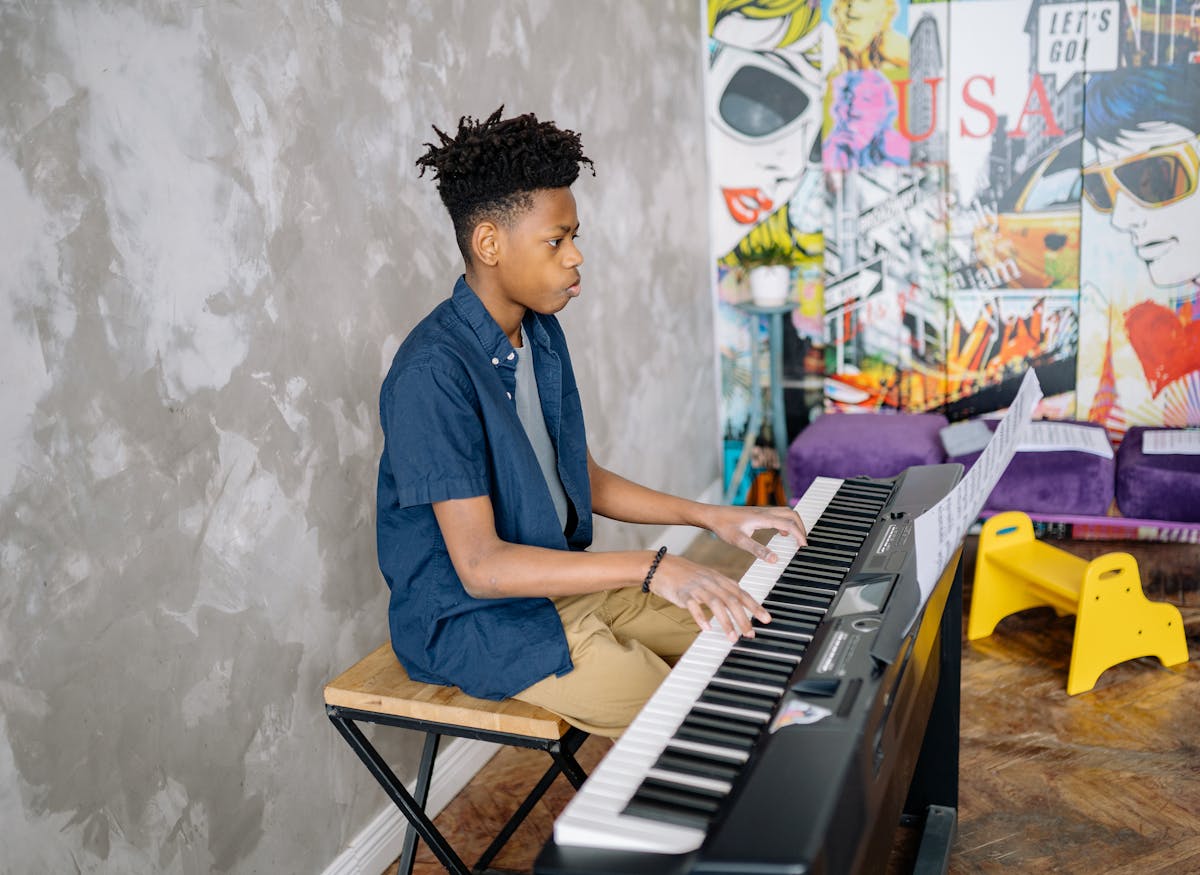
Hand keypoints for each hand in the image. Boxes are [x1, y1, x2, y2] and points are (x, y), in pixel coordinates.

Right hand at [648, 554, 770, 642]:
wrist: (661, 566)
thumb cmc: (686, 576)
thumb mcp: (708, 579)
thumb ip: (722, 591)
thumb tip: (738, 605)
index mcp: (719, 579)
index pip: (741, 593)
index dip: (755, 606)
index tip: (766, 619)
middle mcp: (711, 581)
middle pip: (732, 600)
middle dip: (743, 618)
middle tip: (750, 634)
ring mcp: (697, 586)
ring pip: (716, 603)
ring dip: (726, 621)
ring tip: (732, 637)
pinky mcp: (683, 593)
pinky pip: (693, 606)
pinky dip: (701, 617)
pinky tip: (707, 628)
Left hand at [702, 504, 807, 563]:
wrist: (712, 515)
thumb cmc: (724, 527)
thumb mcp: (739, 541)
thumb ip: (757, 550)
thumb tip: (774, 559)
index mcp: (762, 517)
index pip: (788, 523)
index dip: (799, 534)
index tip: (803, 547)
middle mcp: (765, 511)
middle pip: (792, 514)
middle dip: (801, 527)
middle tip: (802, 543)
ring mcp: (762, 511)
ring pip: (786, 512)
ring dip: (794, 524)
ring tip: (796, 539)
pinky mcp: (759, 513)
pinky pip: (779, 514)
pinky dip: (786, 522)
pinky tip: (781, 533)